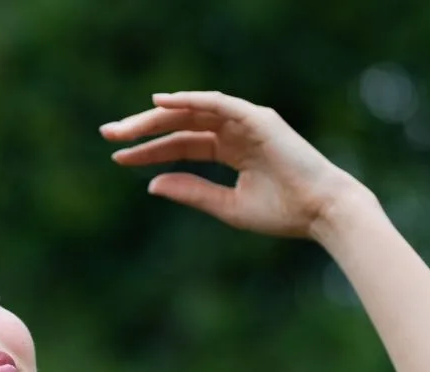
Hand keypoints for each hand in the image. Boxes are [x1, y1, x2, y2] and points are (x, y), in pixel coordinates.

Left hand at [101, 90, 364, 238]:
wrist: (321, 212)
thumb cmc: (283, 213)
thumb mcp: (227, 206)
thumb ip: (192, 192)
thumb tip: (152, 184)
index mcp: (231, 151)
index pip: (182, 144)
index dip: (150, 150)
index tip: (118, 158)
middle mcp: (236, 131)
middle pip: (181, 125)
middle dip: (144, 129)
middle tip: (108, 135)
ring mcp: (247, 122)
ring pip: (192, 112)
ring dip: (157, 116)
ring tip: (124, 127)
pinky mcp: (258, 119)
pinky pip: (217, 104)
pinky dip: (190, 100)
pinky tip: (161, 103)